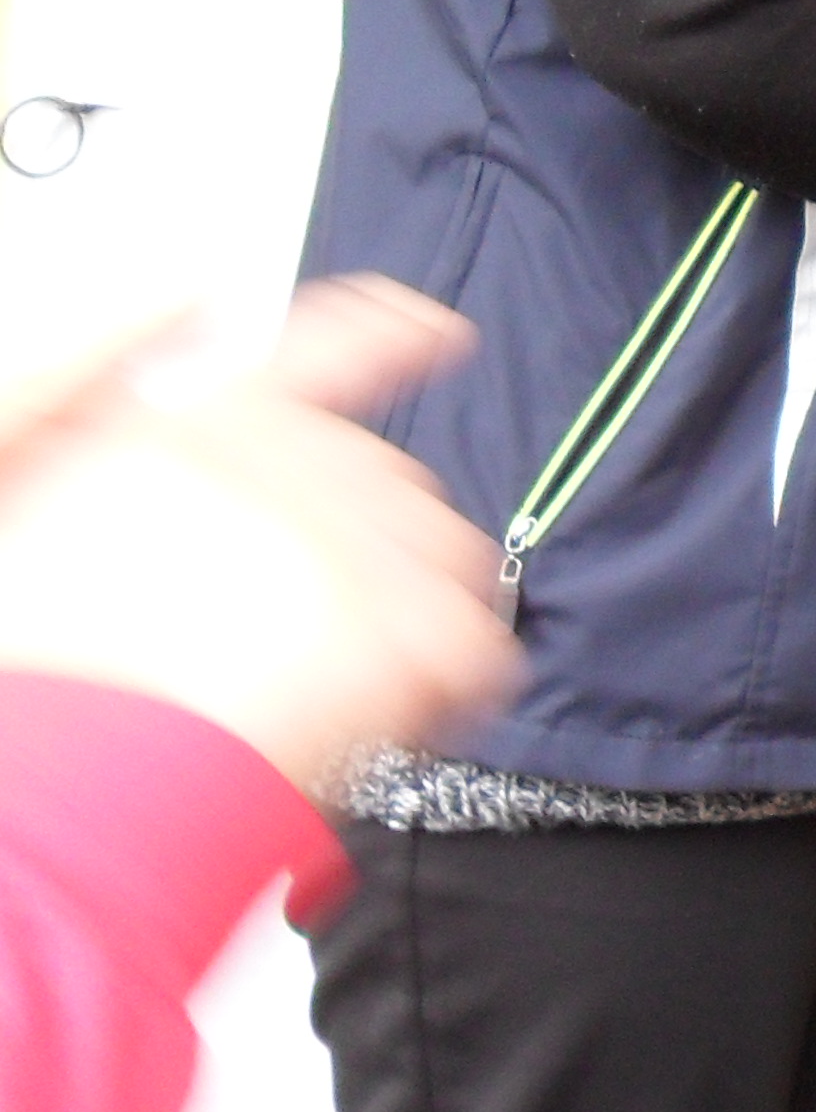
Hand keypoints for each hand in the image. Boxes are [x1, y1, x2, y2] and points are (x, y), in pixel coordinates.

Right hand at [0, 276, 520, 793]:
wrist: (54, 778)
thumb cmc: (43, 669)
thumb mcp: (57, 512)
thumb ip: (143, 440)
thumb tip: (195, 336)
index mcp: (195, 424)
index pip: (331, 341)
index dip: (396, 335)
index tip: (437, 333)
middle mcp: (289, 460)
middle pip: (389, 477)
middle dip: (366, 547)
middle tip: (304, 629)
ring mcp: (359, 538)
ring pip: (446, 553)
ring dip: (414, 610)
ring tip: (338, 680)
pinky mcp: (406, 627)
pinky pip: (476, 644)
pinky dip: (451, 686)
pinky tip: (396, 717)